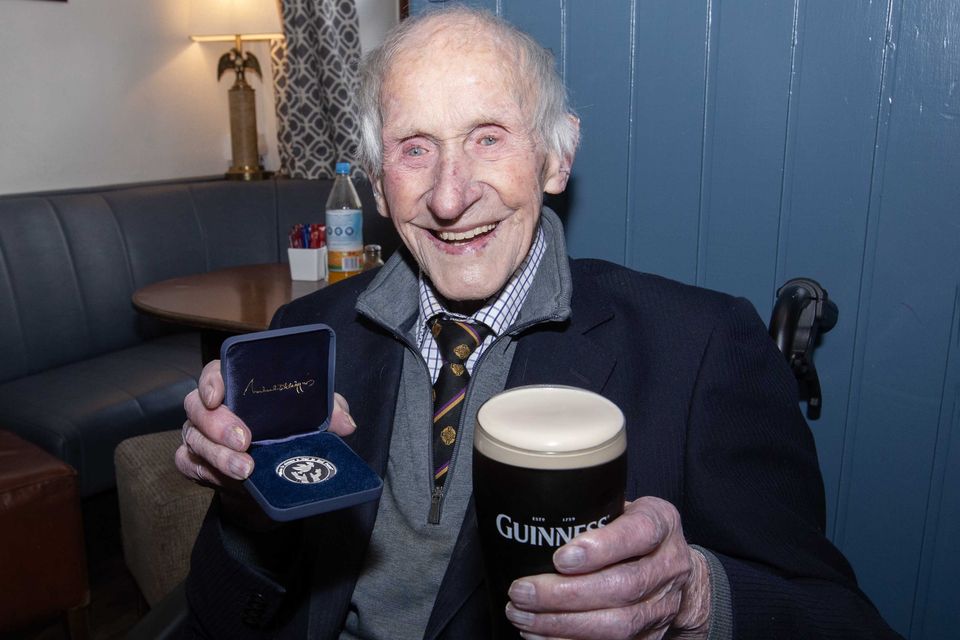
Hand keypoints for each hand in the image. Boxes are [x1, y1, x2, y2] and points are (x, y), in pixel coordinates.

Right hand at [175, 359, 357, 487]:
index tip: (217, 396)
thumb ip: (328, 411)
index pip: (216, 372)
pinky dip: (204, 471)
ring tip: (244, 469)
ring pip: (192, 439)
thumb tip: (346, 424)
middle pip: (197, 407)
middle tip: (243, 440)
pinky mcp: (195, 461)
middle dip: (218, 425)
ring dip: (217, 456)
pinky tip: (225, 479)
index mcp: (237, 386)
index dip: (212, 381)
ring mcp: (199, 434)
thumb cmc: (289, 430)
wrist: (275, 472)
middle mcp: (212, 407)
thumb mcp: (313, 417)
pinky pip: (186, 464)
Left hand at [505, 497, 710, 639]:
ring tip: (522, 616)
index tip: (560, 558)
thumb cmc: (633, 531)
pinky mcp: (651, 636)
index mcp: (661, 524)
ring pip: (616, 624)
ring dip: (562, 624)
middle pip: (622, 587)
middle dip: (565, 594)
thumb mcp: (623, 507)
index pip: (638, 534)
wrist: (674, 571)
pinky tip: (540, 635)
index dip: (600, 548)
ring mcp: (663, 606)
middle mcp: (669, 566)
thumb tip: (532, 518)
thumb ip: (590, 511)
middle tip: (522, 591)